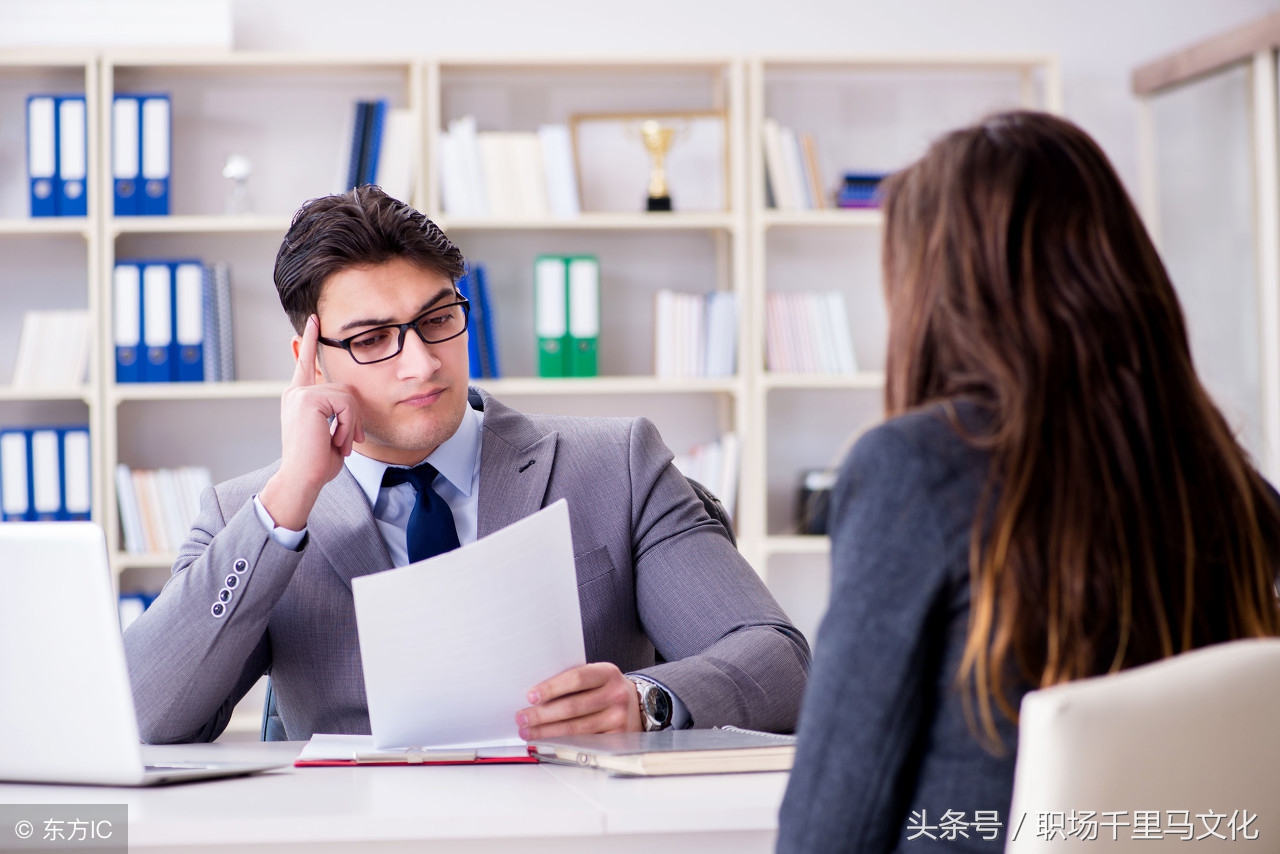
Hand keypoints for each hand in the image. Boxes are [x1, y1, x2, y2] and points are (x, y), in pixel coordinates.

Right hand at [258, 315, 364, 529]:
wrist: (302, 479)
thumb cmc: (317, 462)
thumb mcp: (330, 432)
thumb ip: (335, 412)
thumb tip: (348, 402)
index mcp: (299, 398)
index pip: (305, 363)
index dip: (310, 340)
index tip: (313, 320)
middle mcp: (296, 392)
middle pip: (345, 388)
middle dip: (354, 417)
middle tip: (346, 442)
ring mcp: (300, 394)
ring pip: (348, 396)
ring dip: (351, 424)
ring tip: (338, 443)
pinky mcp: (308, 399)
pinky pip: (346, 403)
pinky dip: (347, 425)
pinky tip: (335, 441)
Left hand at [515, 662, 641, 739]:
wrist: (636, 705)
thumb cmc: (605, 689)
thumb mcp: (596, 677)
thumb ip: (573, 681)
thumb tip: (536, 695)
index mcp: (607, 673)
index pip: (576, 678)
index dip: (552, 687)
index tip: (530, 696)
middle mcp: (616, 694)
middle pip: (572, 707)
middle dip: (542, 714)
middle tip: (521, 718)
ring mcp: (618, 718)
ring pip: (576, 728)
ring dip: (547, 731)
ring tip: (528, 732)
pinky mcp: (617, 738)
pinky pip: (585, 742)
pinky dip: (563, 744)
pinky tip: (548, 742)